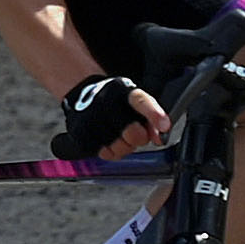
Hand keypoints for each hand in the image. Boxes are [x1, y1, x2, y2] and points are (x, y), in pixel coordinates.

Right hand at [55, 74, 169, 161]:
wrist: (82, 99)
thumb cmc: (115, 103)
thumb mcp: (135, 102)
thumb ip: (151, 118)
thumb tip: (160, 137)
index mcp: (122, 90)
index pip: (140, 101)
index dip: (154, 114)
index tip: (165, 126)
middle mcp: (104, 101)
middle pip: (132, 132)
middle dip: (139, 138)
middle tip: (137, 135)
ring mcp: (89, 117)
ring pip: (118, 146)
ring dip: (124, 147)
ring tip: (120, 138)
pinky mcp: (80, 132)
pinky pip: (104, 153)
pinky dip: (110, 151)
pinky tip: (109, 142)